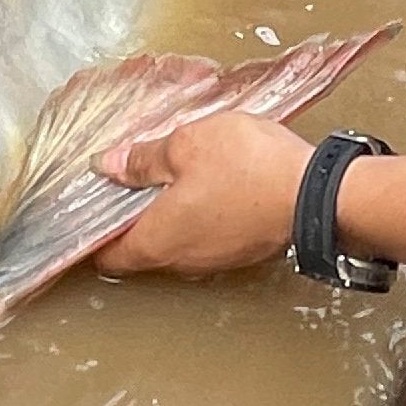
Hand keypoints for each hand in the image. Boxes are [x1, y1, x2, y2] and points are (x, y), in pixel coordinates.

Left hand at [91, 112, 313, 275]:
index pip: (108, 256)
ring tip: (166, 178)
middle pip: (140, 249)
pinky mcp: (241, 251)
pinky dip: (197, 217)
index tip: (86, 211)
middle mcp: (181, 260)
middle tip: (125, 183)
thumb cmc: (247, 168)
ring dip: (166, 217)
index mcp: (157, 240)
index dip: (91, 235)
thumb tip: (106, 167)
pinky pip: (205, 237)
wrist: (319, 195)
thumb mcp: (186, 145)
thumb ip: (143, 159)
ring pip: (175, 243)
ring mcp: (214, 260)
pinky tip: (206, 186)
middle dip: (129, 220)